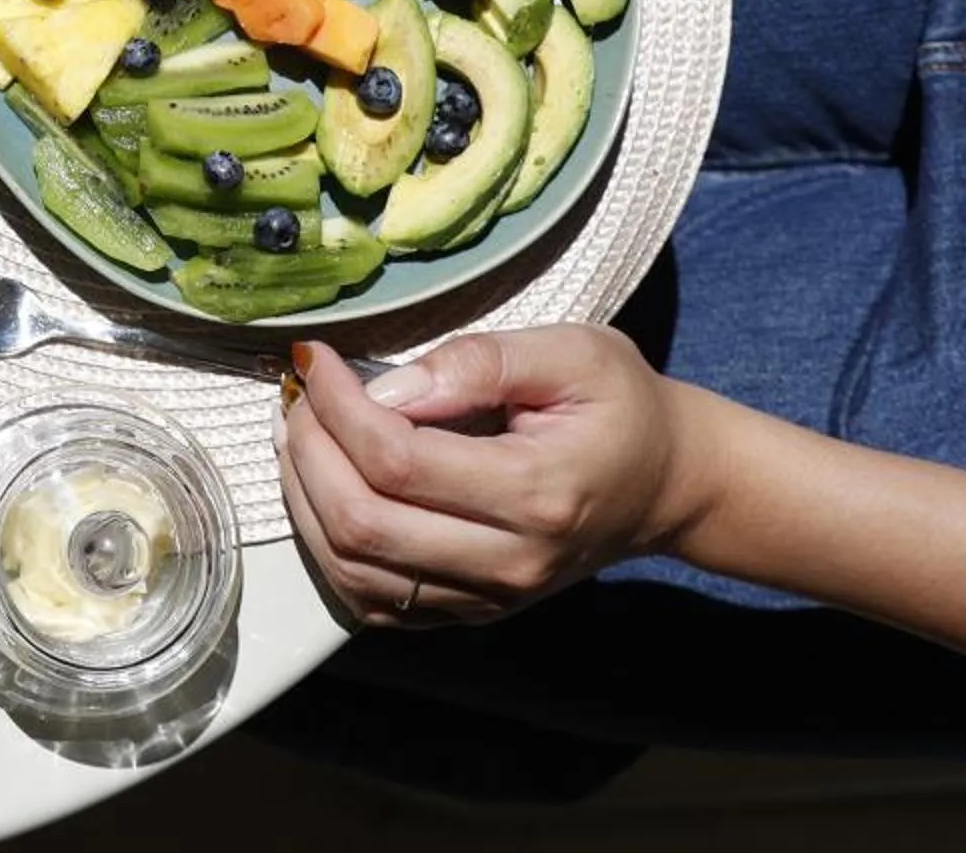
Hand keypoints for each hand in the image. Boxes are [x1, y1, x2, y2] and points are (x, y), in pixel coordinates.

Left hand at [276, 326, 718, 626]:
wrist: (668, 484)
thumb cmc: (621, 408)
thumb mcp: (573, 353)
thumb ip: (480, 363)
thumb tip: (387, 389)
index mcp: (539, 493)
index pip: (398, 461)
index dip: (337, 407)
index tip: (315, 360)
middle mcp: (510, 562)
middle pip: (362, 522)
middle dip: (307, 449)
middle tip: (298, 395)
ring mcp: (488, 598)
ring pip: (353, 568)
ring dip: (303, 496)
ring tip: (297, 433)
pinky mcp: (468, 612)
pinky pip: (369, 598)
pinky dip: (325, 544)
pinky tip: (320, 487)